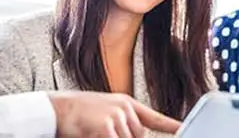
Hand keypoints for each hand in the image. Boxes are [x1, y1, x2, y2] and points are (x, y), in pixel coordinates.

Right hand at [48, 91, 180, 136]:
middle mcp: (125, 107)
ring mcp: (117, 116)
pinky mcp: (107, 126)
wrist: (55, 110)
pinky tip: (94, 134)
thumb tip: (135, 134)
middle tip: (103, 132)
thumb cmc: (76, 115)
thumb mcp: (104, 115)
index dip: (172, 125)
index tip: (184, 128)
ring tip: (94, 131)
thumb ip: (121, 124)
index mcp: (125, 104)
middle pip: (139, 137)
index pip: (154, 117)